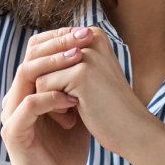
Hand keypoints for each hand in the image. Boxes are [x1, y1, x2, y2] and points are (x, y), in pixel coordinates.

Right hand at [0, 27, 93, 164]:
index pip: (37, 51)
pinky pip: (29, 105)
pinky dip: (51, 98)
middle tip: (83, 38)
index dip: (60, 38)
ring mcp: (12, 113)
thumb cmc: (63, 152)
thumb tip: (100, 59)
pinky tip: (72, 101)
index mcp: (29, 89)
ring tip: (78, 61)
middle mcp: (16, 96)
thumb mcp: (76, 112)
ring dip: (53, 64)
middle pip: (30, 55)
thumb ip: (79, 87)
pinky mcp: (14, 131)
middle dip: (58, 43)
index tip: (86, 32)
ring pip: (25, 74)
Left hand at [35, 27, 155, 157]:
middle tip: (66, 106)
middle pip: (41, 60)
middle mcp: (90, 38)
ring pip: (39, 73)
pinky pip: (43, 86)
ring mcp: (86, 55)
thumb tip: (31, 47)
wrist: (132, 131)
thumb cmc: (108, 106)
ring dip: (48, 97)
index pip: (48, 48)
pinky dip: (52, 107)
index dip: (50, 75)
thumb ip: (65, 59)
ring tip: (70, 110)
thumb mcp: (87, 75)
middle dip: (48, 86)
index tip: (70, 94)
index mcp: (93, 34)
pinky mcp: (81, 73)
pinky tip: (71, 117)